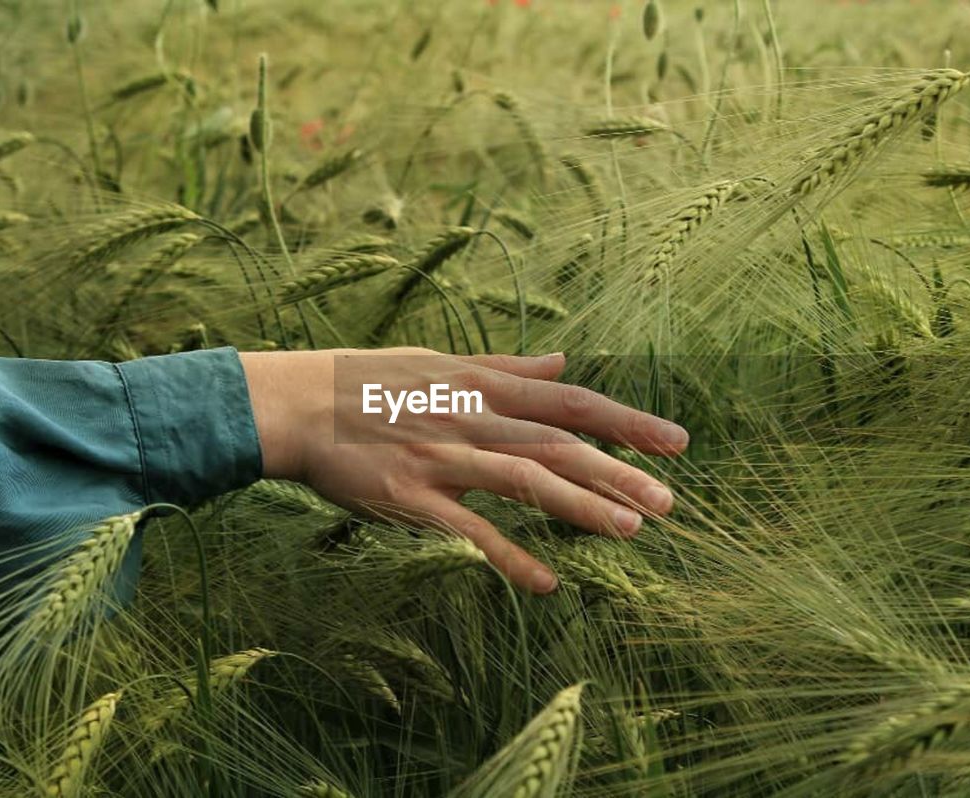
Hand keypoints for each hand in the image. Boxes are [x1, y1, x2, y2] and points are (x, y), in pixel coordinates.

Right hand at [238, 348, 687, 593]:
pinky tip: (546, 581)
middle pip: (558, 444)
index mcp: (482, 384)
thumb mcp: (441, 360)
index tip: (675, 442)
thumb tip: (560, 360)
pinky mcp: (411, 498)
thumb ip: (505, 366)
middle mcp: (472, 418)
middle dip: (618, 472)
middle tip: (669, 502)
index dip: (625, 421)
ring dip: (581, 505)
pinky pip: (469, 528)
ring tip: (631, 530)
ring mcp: (443, 458)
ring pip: (525, 479)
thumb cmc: (366, 381)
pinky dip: (508, 554)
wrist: (295, 404)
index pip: (569, 402)